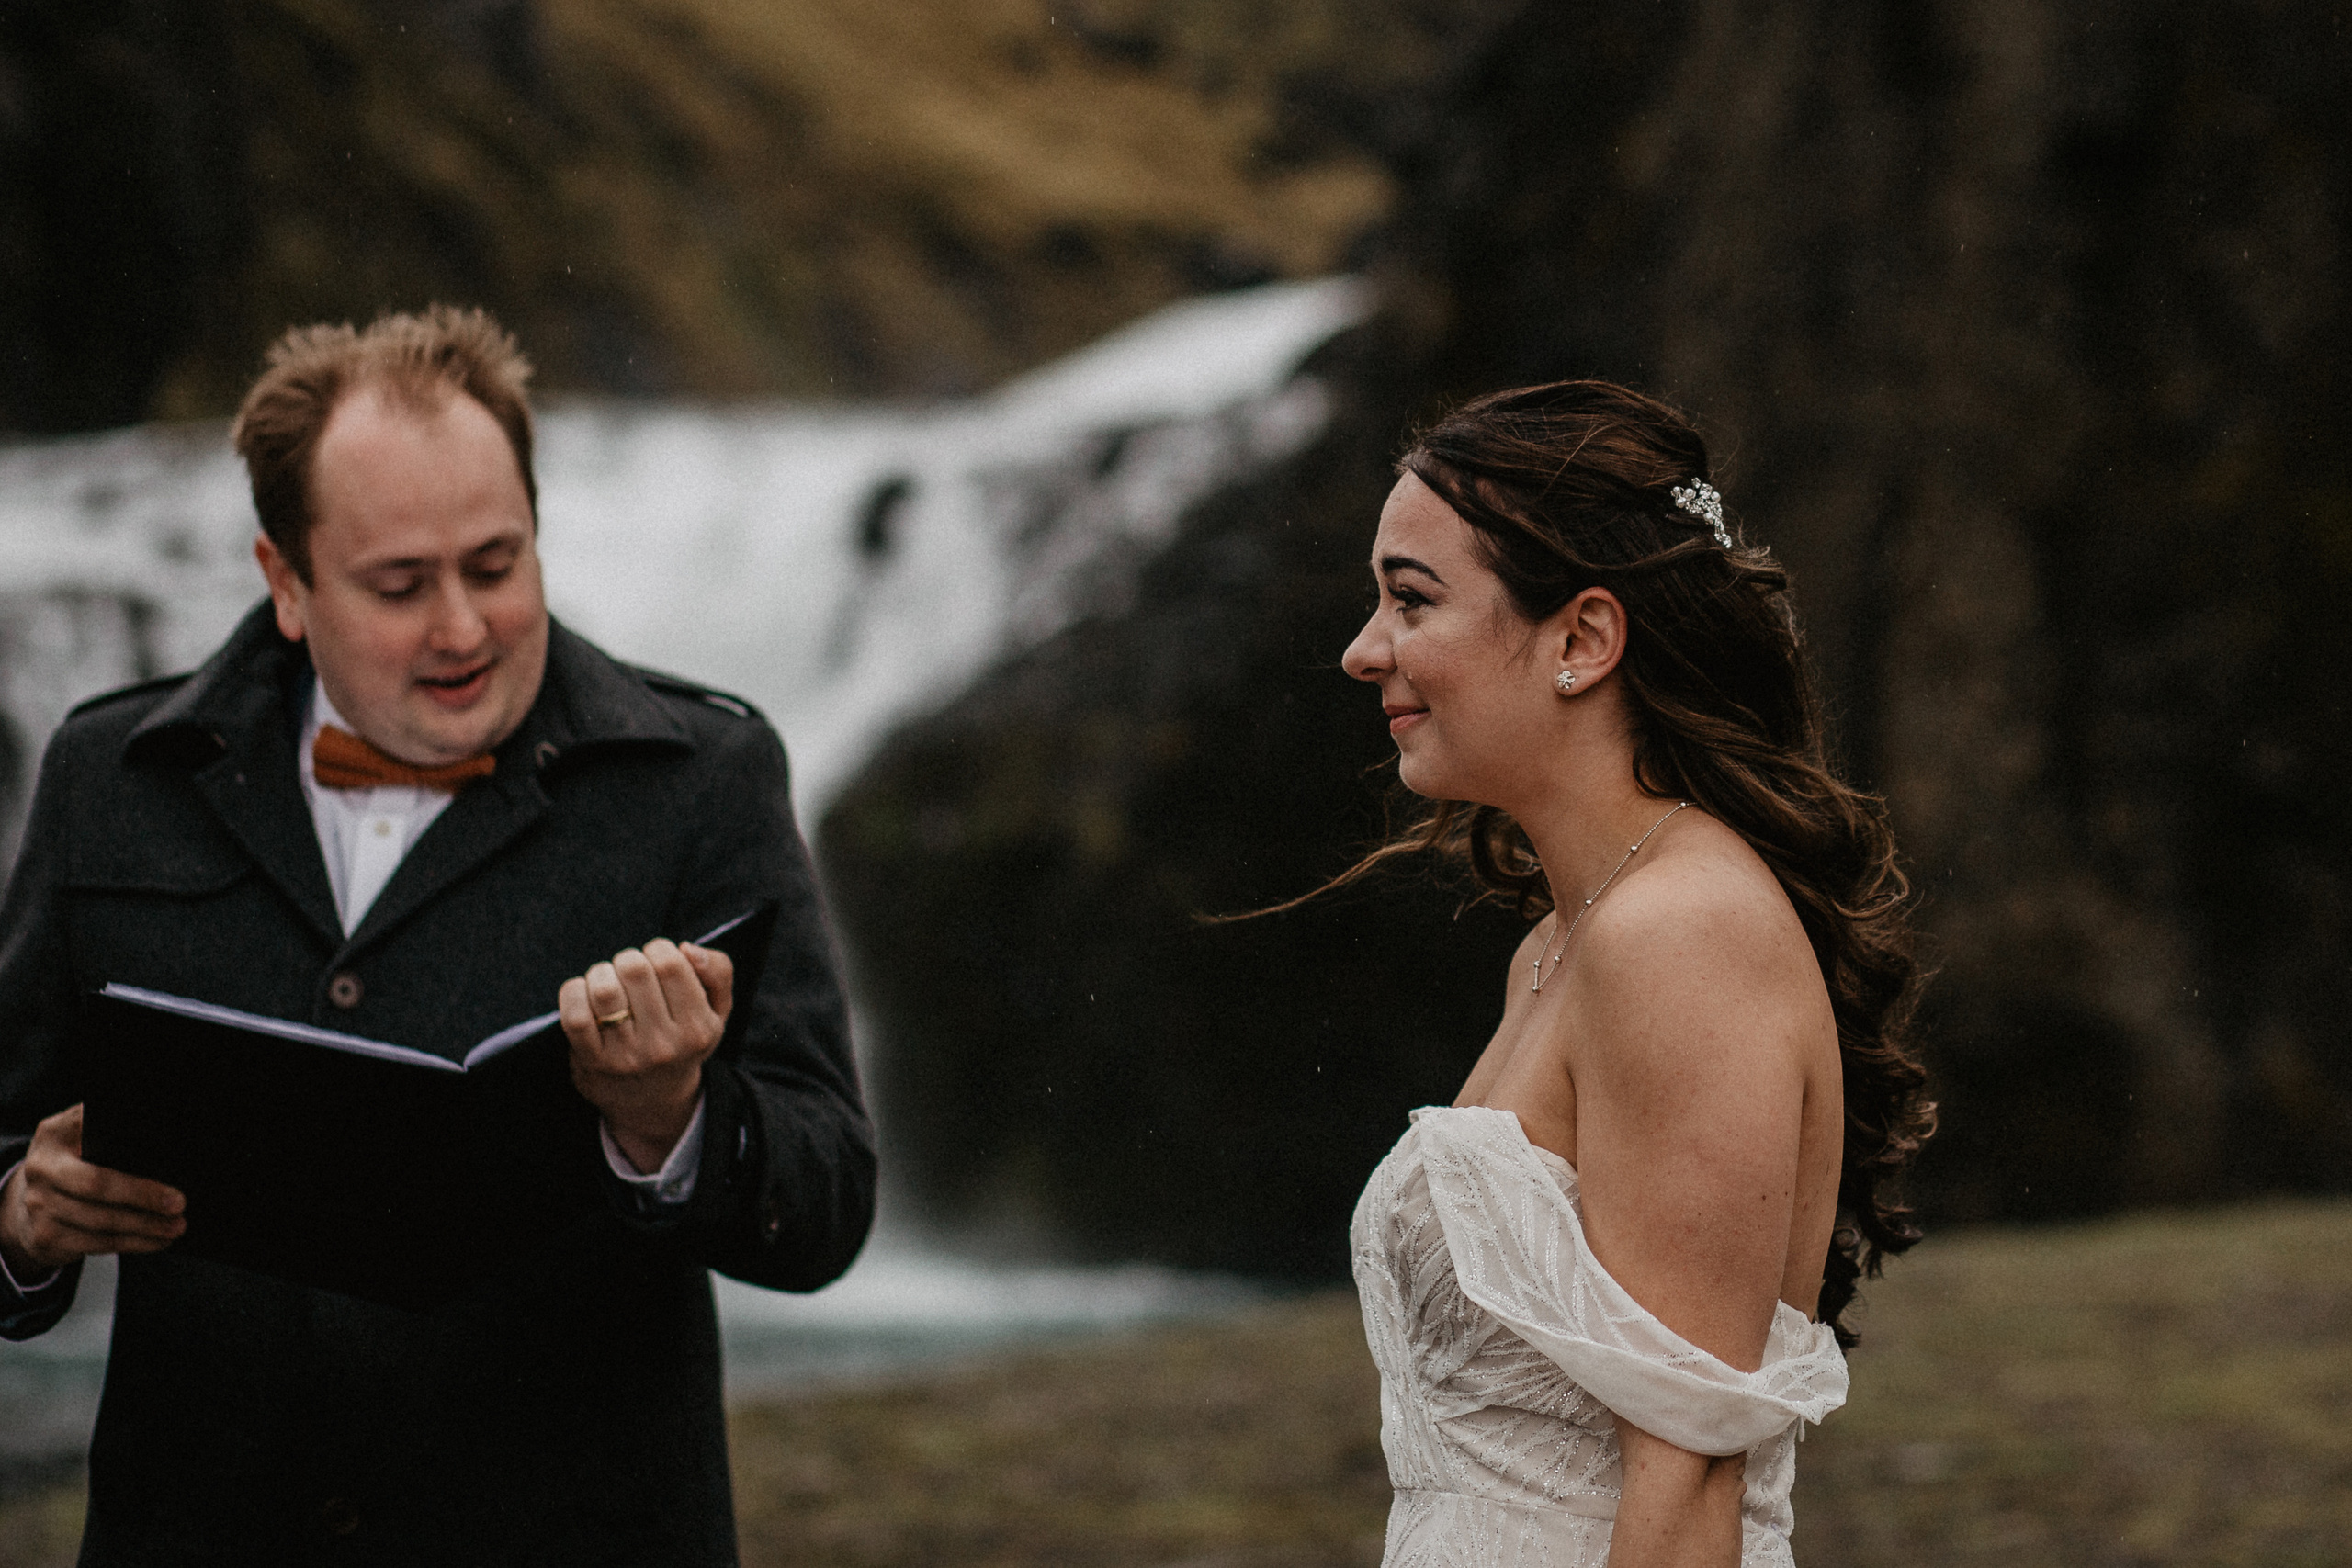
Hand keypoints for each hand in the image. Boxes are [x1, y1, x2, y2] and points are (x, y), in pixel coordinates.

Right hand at [0, 1104, 185, 1276]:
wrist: (27, 1204)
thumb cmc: (72, 1164)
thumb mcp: (79, 1136)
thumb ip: (110, 1128)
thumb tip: (162, 1133)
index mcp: (54, 1133)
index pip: (88, 1126)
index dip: (121, 1133)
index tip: (160, 1141)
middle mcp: (41, 1168)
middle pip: (96, 1184)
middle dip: (142, 1195)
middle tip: (178, 1203)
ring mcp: (39, 1205)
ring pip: (101, 1220)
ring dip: (145, 1226)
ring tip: (176, 1226)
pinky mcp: (45, 1236)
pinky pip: (96, 1243)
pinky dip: (133, 1244)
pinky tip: (157, 1241)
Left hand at [557, 939, 732, 1174]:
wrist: (654, 1102)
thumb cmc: (683, 1041)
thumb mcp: (717, 1011)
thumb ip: (718, 971)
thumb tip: (686, 948)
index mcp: (698, 1028)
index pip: (670, 964)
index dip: (658, 949)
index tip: (657, 960)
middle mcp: (663, 1045)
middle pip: (635, 970)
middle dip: (628, 959)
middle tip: (629, 971)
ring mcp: (626, 1056)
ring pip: (604, 990)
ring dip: (601, 973)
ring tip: (607, 981)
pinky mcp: (593, 1063)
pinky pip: (575, 1017)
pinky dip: (574, 993)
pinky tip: (584, 993)